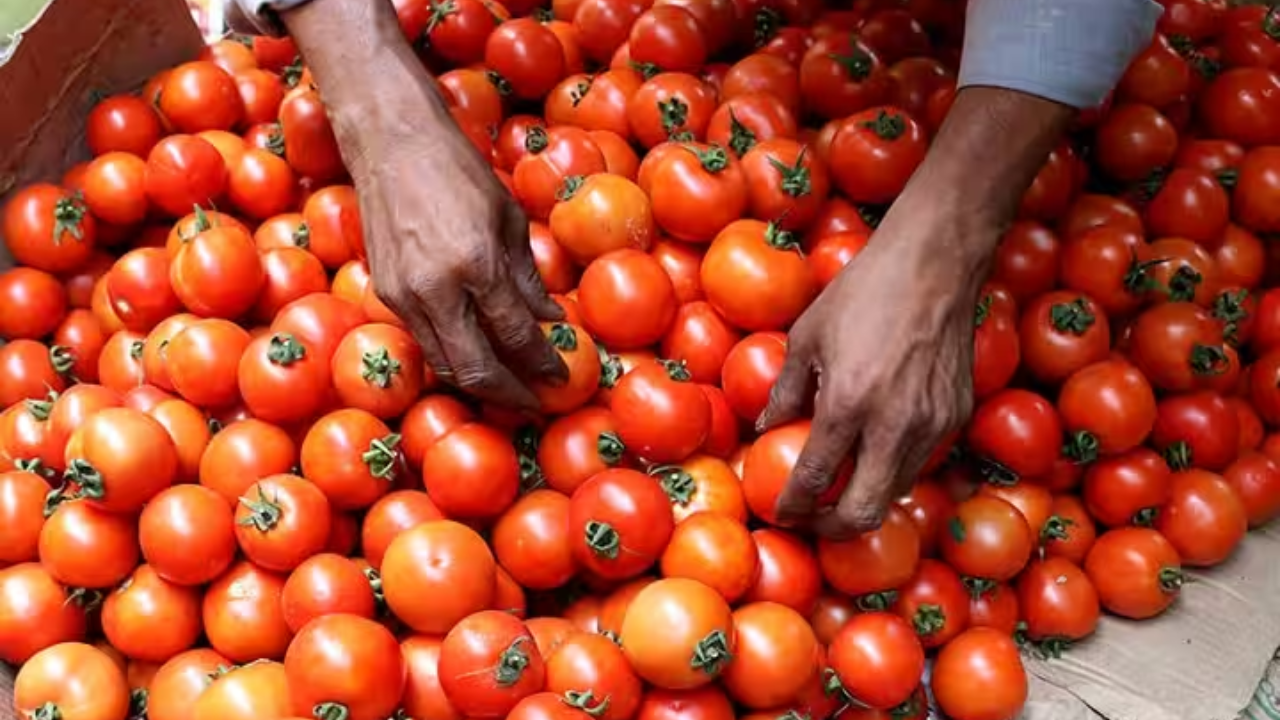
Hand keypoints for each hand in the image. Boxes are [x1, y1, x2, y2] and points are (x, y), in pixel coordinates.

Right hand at [340, 89, 566, 409]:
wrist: (391, 142)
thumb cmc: (459, 169)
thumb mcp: (508, 218)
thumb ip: (528, 276)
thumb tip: (550, 320)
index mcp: (477, 264)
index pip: (516, 335)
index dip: (541, 364)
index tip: (561, 377)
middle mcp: (437, 289)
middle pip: (475, 368)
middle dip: (509, 394)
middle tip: (535, 403)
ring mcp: (405, 295)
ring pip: (445, 364)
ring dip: (479, 385)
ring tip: (509, 391)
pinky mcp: (386, 294)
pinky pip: (425, 342)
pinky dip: (453, 359)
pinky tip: (476, 359)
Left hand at [758, 208, 984, 538]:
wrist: (935, 263)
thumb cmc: (863, 290)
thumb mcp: (807, 335)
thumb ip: (786, 389)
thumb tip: (766, 426)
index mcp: (849, 403)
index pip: (815, 479)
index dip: (793, 507)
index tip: (781, 513)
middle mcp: (894, 425)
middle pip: (863, 512)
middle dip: (831, 528)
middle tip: (810, 520)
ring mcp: (931, 425)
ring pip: (894, 492)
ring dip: (863, 499)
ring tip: (839, 489)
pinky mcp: (956, 417)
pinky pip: (919, 462)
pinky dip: (891, 469)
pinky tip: (873, 452)